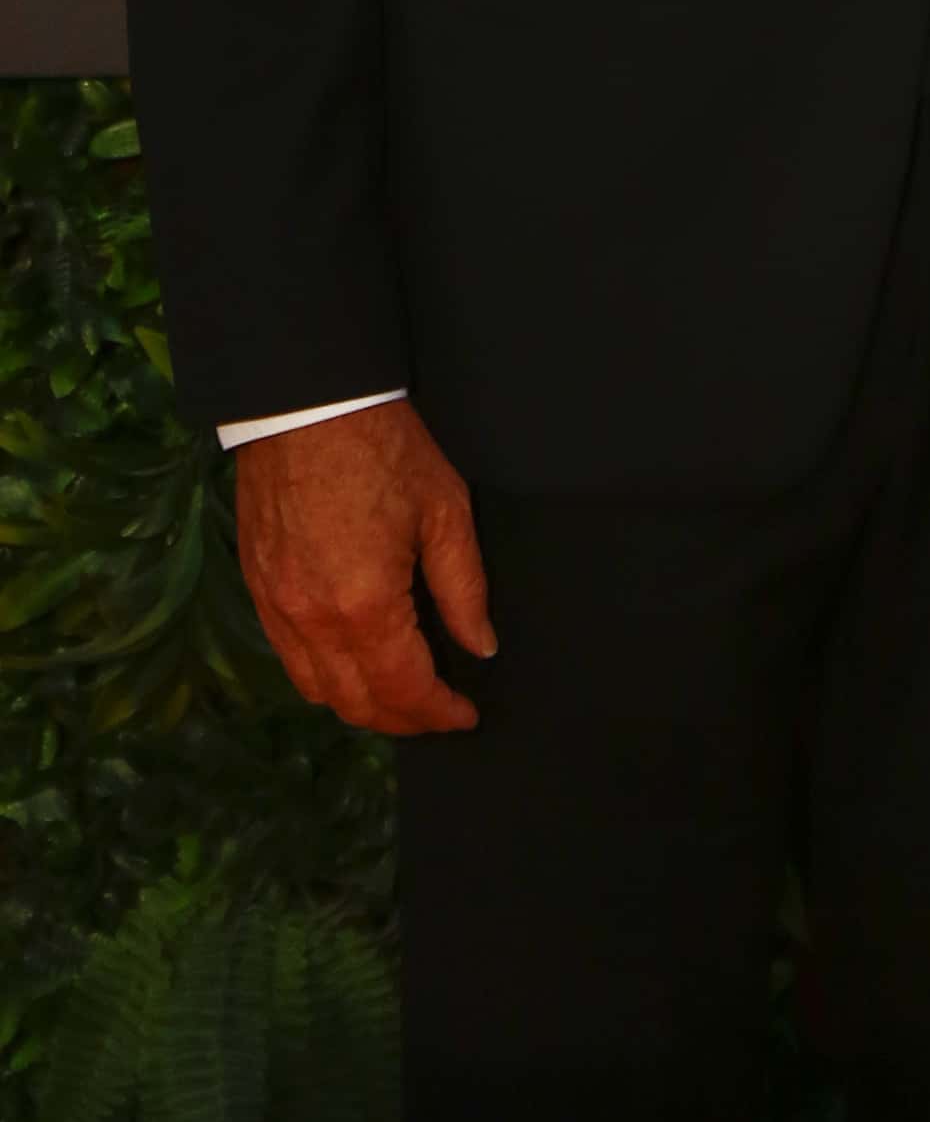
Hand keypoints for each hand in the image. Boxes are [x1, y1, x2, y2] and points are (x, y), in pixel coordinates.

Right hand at [235, 400, 492, 736]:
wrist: (305, 402)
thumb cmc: (383, 447)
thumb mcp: (444, 510)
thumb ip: (463, 588)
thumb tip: (480, 646)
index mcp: (364, 606)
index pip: (404, 690)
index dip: (439, 713)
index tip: (465, 716)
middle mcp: (311, 621)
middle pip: (355, 704)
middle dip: (402, 720)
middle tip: (438, 713)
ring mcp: (276, 607)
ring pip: (315, 689)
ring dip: (359, 704)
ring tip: (400, 694)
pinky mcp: (257, 588)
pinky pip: (288, 657)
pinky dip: (322, 674)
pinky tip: (352, 659)